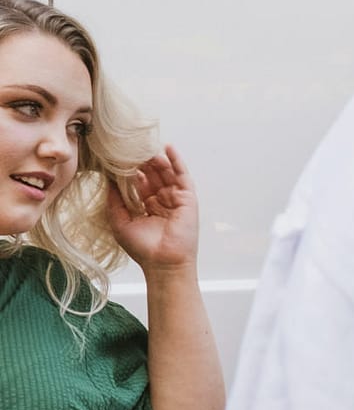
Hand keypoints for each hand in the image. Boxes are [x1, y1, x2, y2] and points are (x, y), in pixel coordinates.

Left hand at [106, 146, 199, 272]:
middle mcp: (163, 201)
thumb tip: (108, 181)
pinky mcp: (188, 198)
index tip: (119, 160)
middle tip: (130, 149)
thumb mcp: (121, 222)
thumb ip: (115, 201)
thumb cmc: (143, 248)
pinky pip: (182, 175)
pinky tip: (168, 148)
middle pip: (153, 176)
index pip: (140, 184)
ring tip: (144, 147)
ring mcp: (176, 198)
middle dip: (143, 163)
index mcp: (148, 207)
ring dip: (156, 160)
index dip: (131, 172)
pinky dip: (176, 161)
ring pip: (166, 173)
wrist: (163, 261)